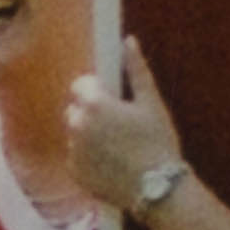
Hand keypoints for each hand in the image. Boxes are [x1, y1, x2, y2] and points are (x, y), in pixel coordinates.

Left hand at [62, 36, 190, 211]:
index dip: (97, 89)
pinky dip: (88, 157)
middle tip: (120, 125)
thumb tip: (128, 41)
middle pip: (75, 109)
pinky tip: (112, 162)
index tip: (114, 99)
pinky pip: (76, 156)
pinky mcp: (73, 171)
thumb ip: (136, 70)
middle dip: (92, 112)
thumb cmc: (158, 142)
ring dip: (90, 135)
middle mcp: (76, 126)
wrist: (158, 187)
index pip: (80, 85)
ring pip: (75, 133)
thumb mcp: (151, 103)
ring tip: (119, 146)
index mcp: (94, 105)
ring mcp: (72, 150)